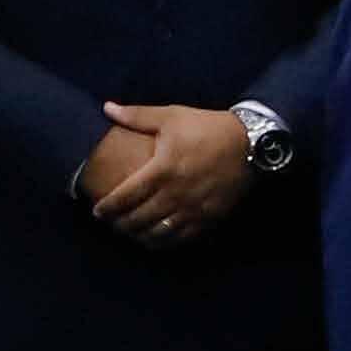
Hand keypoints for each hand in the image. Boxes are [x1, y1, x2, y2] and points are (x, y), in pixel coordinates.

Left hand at [87, 103, 255, 242]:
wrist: (253, 142)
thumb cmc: (209, 128)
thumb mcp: (172, 116)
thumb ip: (137, 116)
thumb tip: (107, 108)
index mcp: (162, 170)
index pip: (124, 197)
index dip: (106, 208)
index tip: (97, 211)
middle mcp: (175, 194)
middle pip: (137, 219)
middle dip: (119, 225)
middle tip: (111, 223)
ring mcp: (193, 209)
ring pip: (158, 233)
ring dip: (139, 236)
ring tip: (130, 233)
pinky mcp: (210, 217)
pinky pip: (182, 238)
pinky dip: (164, 243)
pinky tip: (156, 240)